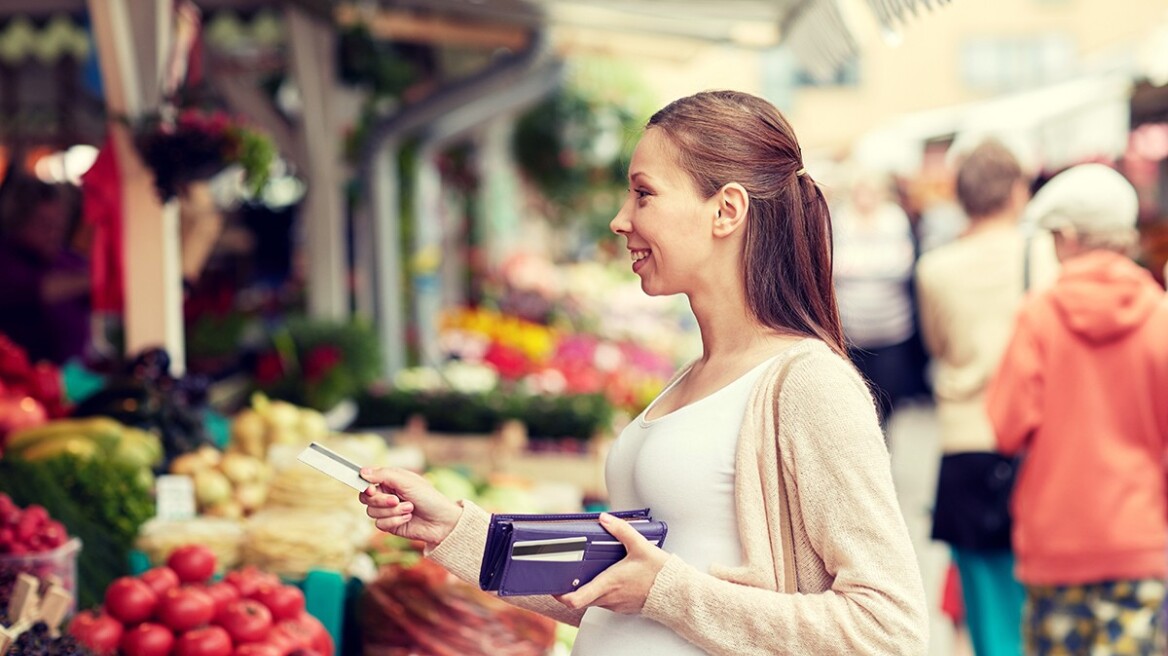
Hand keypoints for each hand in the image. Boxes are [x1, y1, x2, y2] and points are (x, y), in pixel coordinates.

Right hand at [358, 467, 462, 546]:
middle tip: (396, 500)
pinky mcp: (390, 525)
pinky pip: (379, 524)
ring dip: (392, 511)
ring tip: (410, 508)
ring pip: (371, 512)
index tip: (372, 490)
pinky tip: (407, 518)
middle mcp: (386, 495)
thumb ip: (383, 475)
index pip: (366, 482)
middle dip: (381, 500)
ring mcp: (387, 510)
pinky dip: (394, 521)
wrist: (441, 521)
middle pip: (365, 499)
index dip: (366, 487)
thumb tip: (362, 472)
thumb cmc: (428, 497)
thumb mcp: (407, 481)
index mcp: (389, 481)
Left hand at [554, 513, 668, 613]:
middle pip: (581, 597)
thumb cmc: (659, 573)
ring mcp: (616, 605)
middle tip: (566, 571)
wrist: (677, 592)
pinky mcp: (623, 607)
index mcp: (608, 584)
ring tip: (588, 570)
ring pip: (593, 599)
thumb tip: (604, 518)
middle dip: (571, 586)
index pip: (575, 599)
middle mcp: (609, 598)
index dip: (559, 594)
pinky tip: (609, 577)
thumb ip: (621, 530)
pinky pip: (606, 600)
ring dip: (588, 587)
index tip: (552, 585)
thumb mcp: (640, 546)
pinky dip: (602, 590)